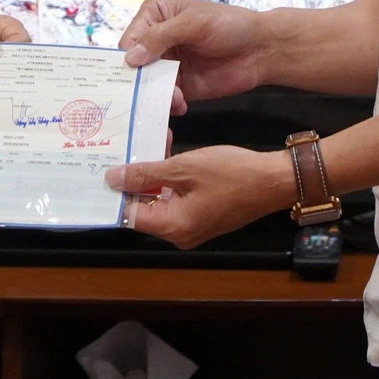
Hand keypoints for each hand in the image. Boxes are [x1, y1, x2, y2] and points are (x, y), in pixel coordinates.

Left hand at [0, 13, 31, 103]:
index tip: (10, 61)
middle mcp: (3, 53)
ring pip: (14, 85)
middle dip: (19, 74)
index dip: (19, 48)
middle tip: (9, 84)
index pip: (20, 37)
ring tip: (3, 101)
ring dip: (11, 93)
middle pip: (23, 64)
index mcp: (0, 30)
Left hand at [105, 146, 293, 248]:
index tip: (103, 168)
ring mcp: (194, 227)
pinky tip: (169, 153)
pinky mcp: (204, 216)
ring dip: (154, 175)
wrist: (275, 180)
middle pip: (144, 208)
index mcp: (173, 227)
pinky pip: (177, 200)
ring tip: (150, 144)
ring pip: (160, 201)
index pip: (130, 214)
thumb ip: (146, 173)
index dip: (116, 192)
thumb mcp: (185, 167)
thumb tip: (112, 179)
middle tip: (124, 150)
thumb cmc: (231, 173)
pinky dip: (170, 180)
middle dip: (135, 179)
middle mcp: (180, 234)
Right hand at [117, 0, 265, 114]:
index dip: (127, 57)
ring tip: (175, 96)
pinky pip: (162, 99)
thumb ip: (160, 36)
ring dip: (154, 94)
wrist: (261, 50)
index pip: (128, 39)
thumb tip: (130, 57)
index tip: (133, 72)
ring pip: (145, 85)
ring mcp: (166, 65)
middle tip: (149, 91)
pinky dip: (167, 105)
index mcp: (154, 16)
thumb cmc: (230, 25)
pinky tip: (181, 104)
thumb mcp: (194, 23)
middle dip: (140, 80)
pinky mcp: (178, 86)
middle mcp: (155, 40)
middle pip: (132, 66)